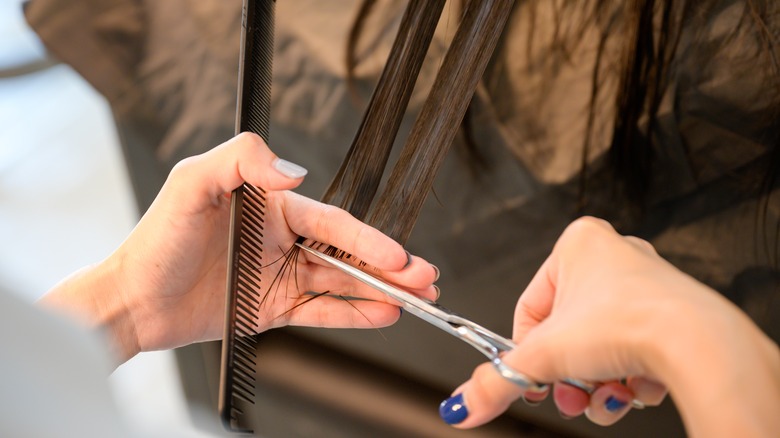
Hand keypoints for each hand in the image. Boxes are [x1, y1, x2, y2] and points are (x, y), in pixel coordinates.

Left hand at [40, 133, 437, 363]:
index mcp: (272, 206)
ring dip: (381, 291)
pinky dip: (353, 314)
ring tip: (416, 299)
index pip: (332, 222)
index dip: (368, 239)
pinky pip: (322, 311)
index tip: (397, 254)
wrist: (131, 301)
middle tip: (425, 277)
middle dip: (390, 266)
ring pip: (342, 283)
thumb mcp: (193, 183)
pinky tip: (381, 314)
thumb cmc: (156, 241)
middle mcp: (282, 240)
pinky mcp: (274, 308)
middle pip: (347, 253)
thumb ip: (243, 160)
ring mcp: (281, 275)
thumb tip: (296, 171)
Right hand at [440, 217, 779, 435]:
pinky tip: (632, 389)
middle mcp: (614, 257)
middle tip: (569, 394)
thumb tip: (464, 403)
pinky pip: (634, 350)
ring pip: (601, 346)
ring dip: (596, 381)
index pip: (530, 308)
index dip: (527, 352)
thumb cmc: (627, 322)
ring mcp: (645, 285)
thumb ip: (496, 382)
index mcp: (577, 244)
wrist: (695, 343)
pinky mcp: (670, 312)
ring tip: (604, 397)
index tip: (531, 378)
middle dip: (568, 374)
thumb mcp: (543, 356)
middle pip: (568, 332)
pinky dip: (628, 377)